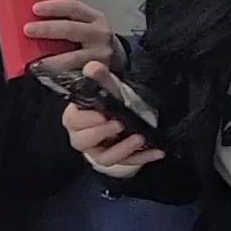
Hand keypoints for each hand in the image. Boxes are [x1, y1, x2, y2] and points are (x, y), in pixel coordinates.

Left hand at [26, 0, 115, 72]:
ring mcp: (100, 55)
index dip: (53, 7)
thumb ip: (68, 19)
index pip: (73, 7)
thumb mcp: (86, 24)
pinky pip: (75, 74)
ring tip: (34, 61)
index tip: (35, 9)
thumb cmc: (92, 39)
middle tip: (28, 29)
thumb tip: (34, 16)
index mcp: (95, 17)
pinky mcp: (98, 73)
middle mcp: (100, 34)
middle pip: (71, 29)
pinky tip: (47, 74)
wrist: (116, 59)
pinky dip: (60, 74)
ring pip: (73, 57)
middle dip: (47, 29)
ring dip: (52, 59)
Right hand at [61, 63, 164, 178]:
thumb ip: (100, 77)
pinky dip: (143, 158)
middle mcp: (84, 137)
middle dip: (101, 134)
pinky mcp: (118, 160)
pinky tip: (157, 151)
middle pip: (83, 142)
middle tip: (119, 124)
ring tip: (139, 138)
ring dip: (122, 150)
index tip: (102, 114)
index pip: (72, 121)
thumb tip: (92, 67)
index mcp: (76, 118)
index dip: (85, 120)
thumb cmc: (109, 99)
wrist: (124, 112)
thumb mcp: (107, 86)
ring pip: (105, 158)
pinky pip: (128, 163)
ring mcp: (100, 152)